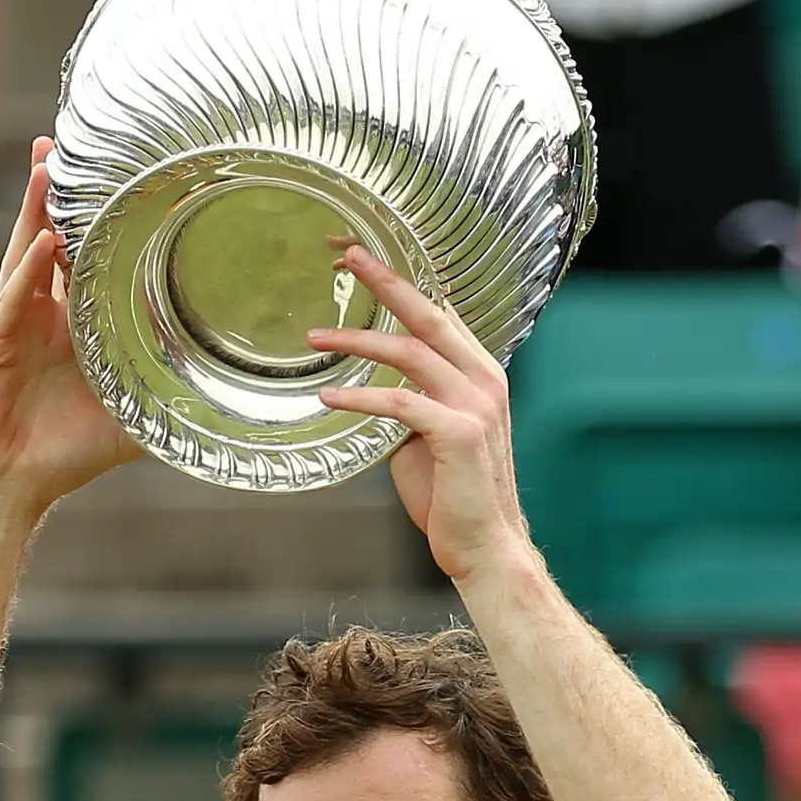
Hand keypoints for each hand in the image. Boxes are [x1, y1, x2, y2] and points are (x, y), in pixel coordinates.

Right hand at [0, 138, 141, 517]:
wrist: (7, 489)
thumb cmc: (61, 457)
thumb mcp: (130, 423)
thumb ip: (168, 401)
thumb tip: (226, 402)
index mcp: (67, 328)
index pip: (80, 261)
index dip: (91, 222)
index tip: (109, 179)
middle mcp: (38, 317)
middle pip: (45, 240)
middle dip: (53, 193)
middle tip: (65, 142)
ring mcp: (12, 326)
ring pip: (24, 255)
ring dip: (35, 209)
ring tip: (47, 165)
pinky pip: (13, 299)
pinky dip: (29, 269)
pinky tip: (44, 239)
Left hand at [305, 242, 534, 586]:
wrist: (486, 546)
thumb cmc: (454, 495)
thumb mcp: (429, 435)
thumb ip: (407, 403)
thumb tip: (368, 391)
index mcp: (479, 373)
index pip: (440, 312)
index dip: (401, 282)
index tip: (361, 259)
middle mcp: (483, 380)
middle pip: (429, 314)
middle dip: (385, 280)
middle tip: (345, 254)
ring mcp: (475, 405)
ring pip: (410, 352)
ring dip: (357, 340)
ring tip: (314, 336)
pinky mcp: (459, 434)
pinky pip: (401, 403)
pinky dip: (361, 397)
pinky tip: (329, 397)